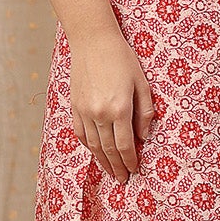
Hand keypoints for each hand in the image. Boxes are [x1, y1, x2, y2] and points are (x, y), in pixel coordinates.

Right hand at [68, 27, 154, 182]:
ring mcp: (84, 111)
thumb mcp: (142, 83)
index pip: (124, 145)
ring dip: (102, 161)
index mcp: (119, 108)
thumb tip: (143, 136)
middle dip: (117, 166)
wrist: (92, 41)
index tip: (135, 170)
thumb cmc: (122, 58)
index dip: (130, 160)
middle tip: (122, 180)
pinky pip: (80, 133)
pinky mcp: (74, 106)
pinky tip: (95, 153)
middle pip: (108, 149)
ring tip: (110, 172)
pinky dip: (88, 146)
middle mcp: (99, 113)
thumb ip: (145, 112)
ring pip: (93, 145)